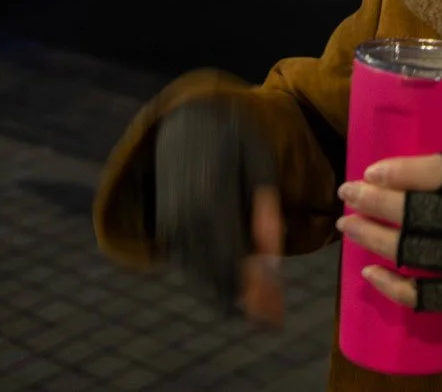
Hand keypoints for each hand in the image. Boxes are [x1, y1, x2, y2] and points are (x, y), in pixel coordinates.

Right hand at [153, 99, 284, 321]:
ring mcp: (171, 226)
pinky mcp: (166, 232)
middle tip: (274, 319)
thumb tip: (273, 254)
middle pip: (216, 274)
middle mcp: (184, 217)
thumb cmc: (234, 140)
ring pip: (200, 277)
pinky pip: (189, 267)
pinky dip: (212, 285)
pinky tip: (238, 294)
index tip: (276, 313)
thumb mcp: (258, 161)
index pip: (233, 256)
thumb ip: (266, 207)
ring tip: (263, 313)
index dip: (254, 288)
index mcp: (210, 197)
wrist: (186, 123)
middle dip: (246, 301)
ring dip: (230, 299)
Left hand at [337, 152, 441, 314]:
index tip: (371, 169)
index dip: (405, 171)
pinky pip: (435, 296)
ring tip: (349, 228)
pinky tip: (373, 275)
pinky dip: (399, 288)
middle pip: (428, 214)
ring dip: (379, 240)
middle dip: (378, 204)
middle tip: (347, 194)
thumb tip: (410, 166)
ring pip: (424, 253)